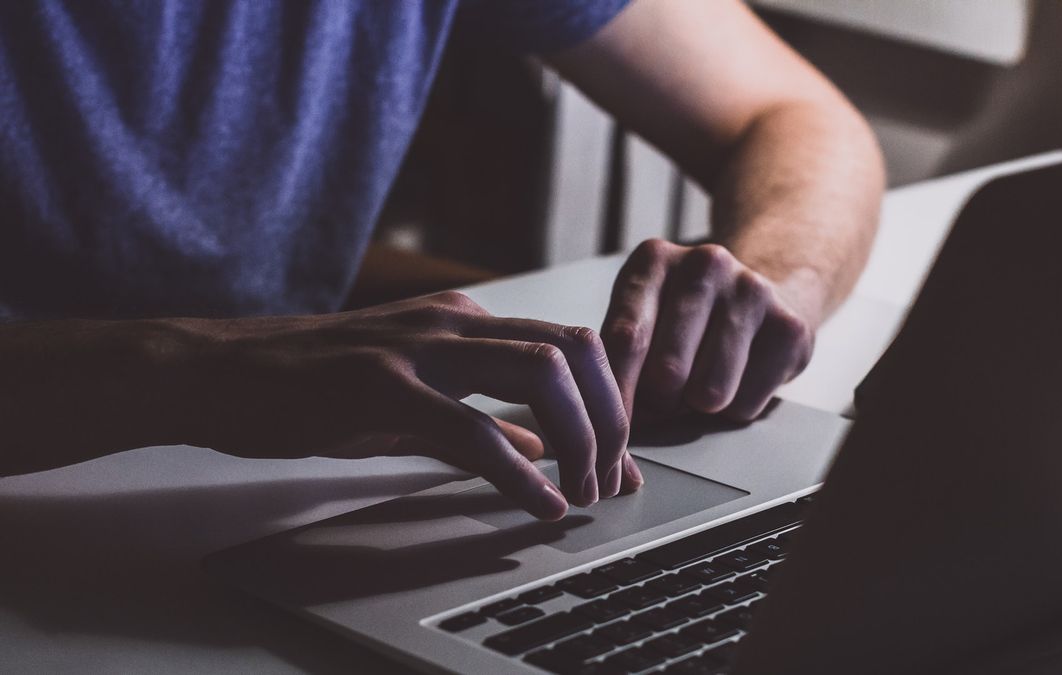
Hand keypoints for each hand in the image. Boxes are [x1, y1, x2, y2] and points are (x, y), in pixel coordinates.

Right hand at [177, 292, 639, 519]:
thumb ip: (483, 415)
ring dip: (578, 437)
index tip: (622, 459)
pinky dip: (519, 471)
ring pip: (540, 373)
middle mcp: (453, 321)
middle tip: (610, 478)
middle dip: (610, 417)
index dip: (610, 403)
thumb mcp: (414, 398)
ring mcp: (418, 348)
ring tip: (582, 491)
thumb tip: (544, 445)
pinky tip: (539, 503)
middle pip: (574, 349)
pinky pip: (471, 427)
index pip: (569, 346)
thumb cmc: (314, 385)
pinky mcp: (380, 386)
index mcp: (465, 320)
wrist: (219, 373)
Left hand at [601, 239, 815, 423]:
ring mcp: (752, 291)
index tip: (610, 425)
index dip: (616, 393)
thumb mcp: (641, 317)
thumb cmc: (683, 319)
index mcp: (654, 260)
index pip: (625, 339)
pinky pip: (746, 404)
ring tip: (699, 384)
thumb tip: (607, 415)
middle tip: (665, 396)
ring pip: (709, 394)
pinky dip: (734, 409)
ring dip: (698, 407)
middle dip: (660, 403)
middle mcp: (705, 264)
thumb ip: (618, 357)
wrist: (760, 297)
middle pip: (667, 373)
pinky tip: (737, 379)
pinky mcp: (789, 327)